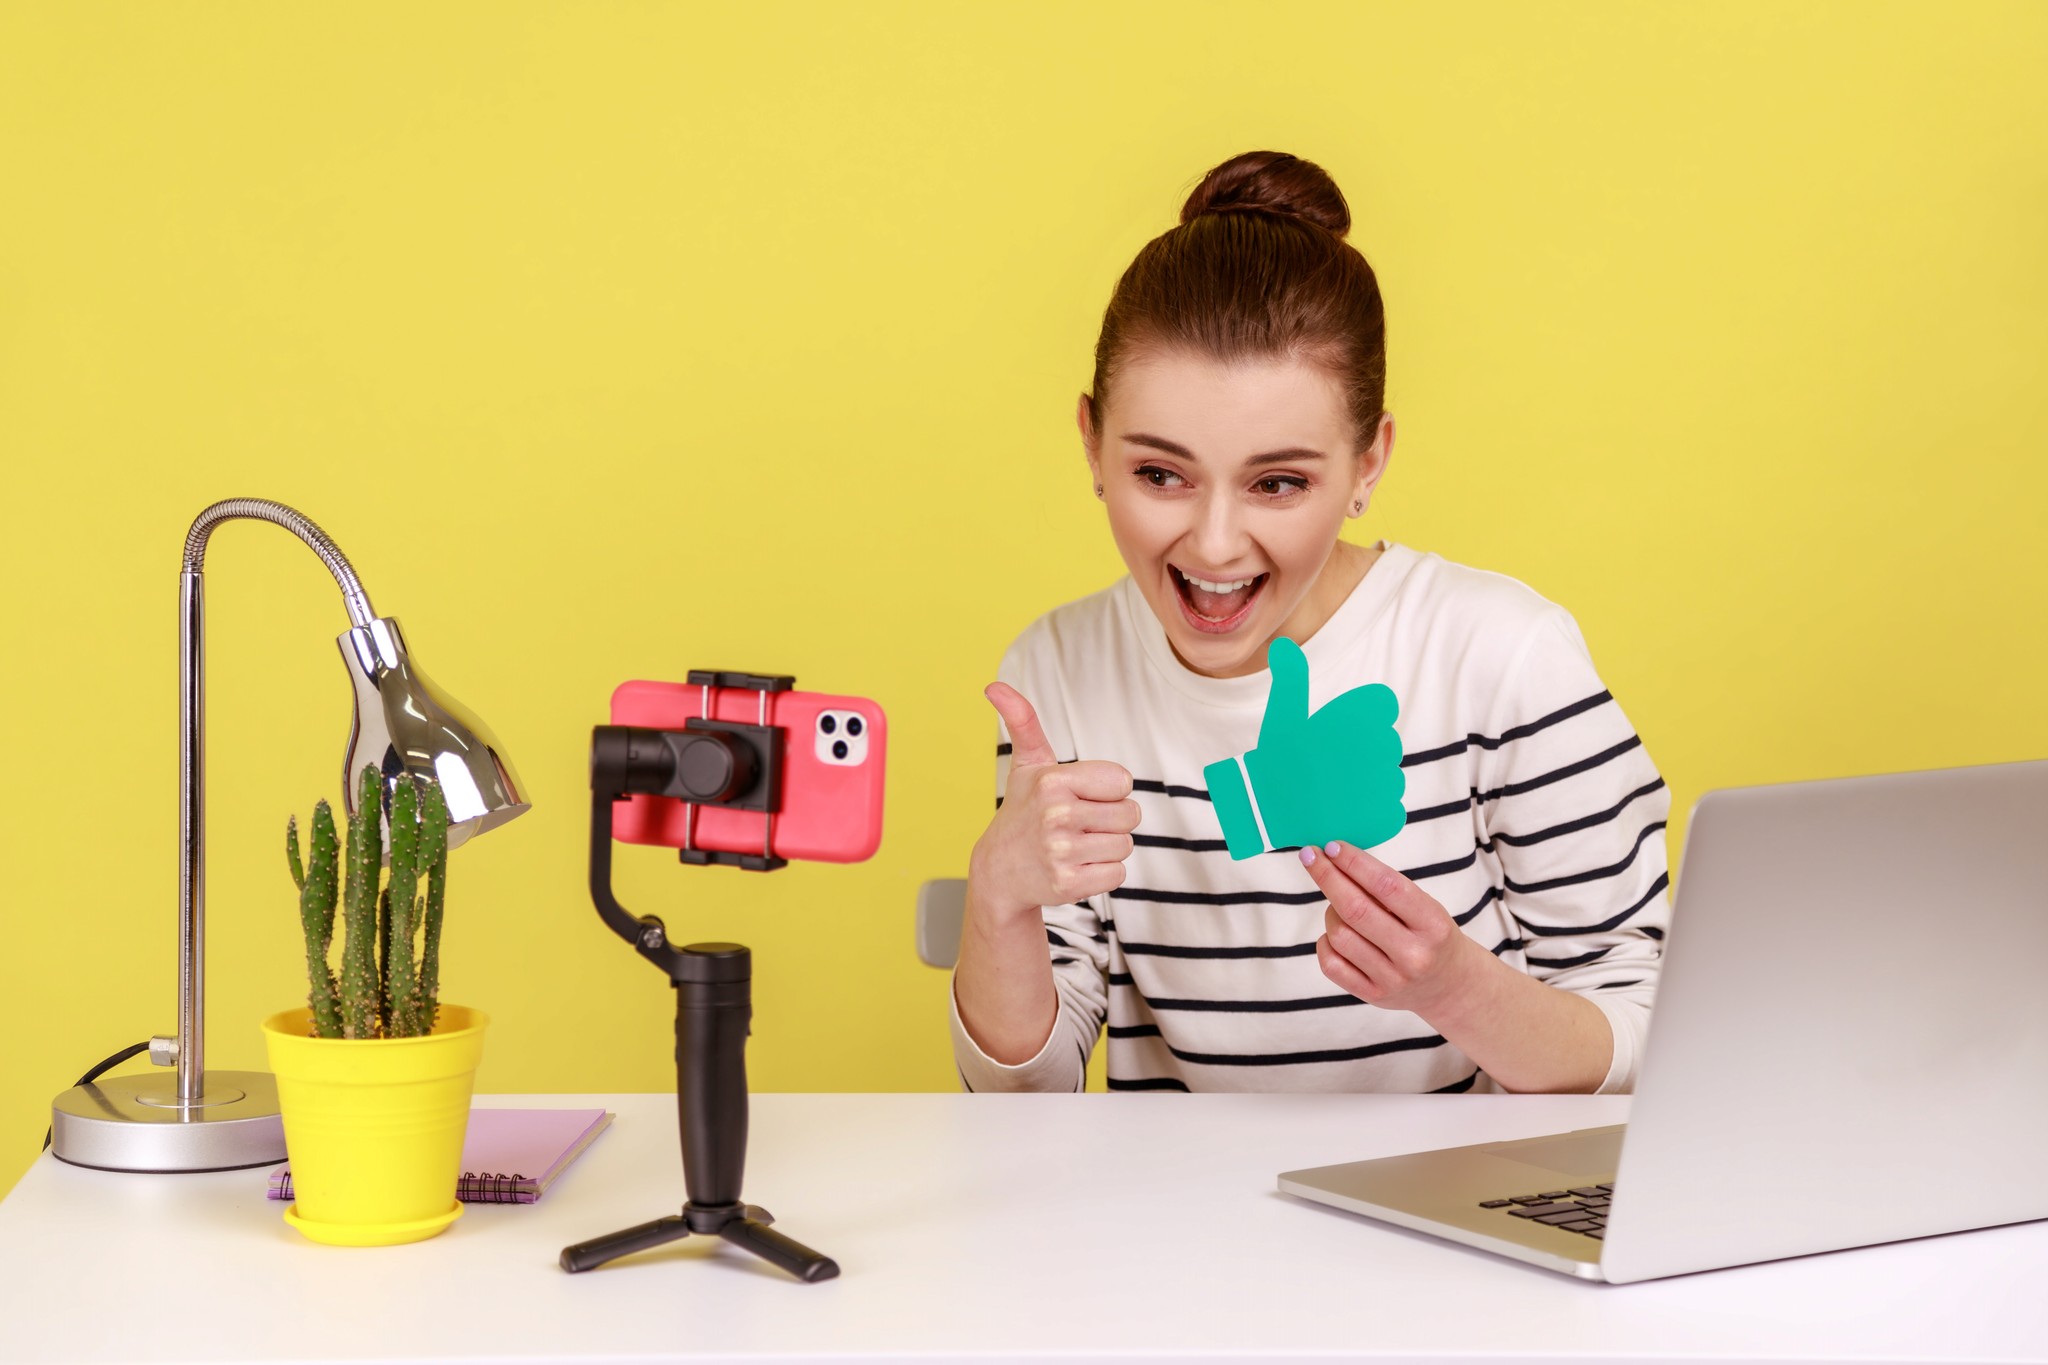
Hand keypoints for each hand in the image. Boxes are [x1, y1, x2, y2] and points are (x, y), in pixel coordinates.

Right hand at [971, 683, 1140, 918]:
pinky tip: (1076, 867)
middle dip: (1112, 820)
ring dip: (1107, 847)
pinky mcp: (1069, 885)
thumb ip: (1023, 721)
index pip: (1123, 781)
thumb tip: (994, 685)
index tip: (1081, 796)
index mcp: (1053, 780)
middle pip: (1131, 814)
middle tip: (1080, 824)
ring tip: (1076, 845)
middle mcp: (1056, 815)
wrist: (1000, 871)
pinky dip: (1103, 873)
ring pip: (1125, 845)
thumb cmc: (1023, 810)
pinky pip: (1118, 874)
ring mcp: (1061, 853)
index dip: (1108, 790)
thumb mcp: (1027, 764)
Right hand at [1202, 637, 1404, 859]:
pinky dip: (1373, 813)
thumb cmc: (1277, 760)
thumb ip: (1291, 679)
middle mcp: (1376, 747)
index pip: (1382, 707)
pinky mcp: (1384, 815)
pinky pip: (1391, 809)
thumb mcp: (1283, 716)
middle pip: (1386, 745)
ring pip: (1390, 778)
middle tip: (1332, 769)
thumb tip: (1283, 645)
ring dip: (1370, 786)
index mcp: (1359, 718)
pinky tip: (1347, 811)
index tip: (1340, 738)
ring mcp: (1382, 784)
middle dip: (1364, 756)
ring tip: (1338, 792)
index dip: (1363, 722)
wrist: (1269, 812)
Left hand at [1302, 839, 1484, 1018]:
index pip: (1387, 886)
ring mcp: (1392, 979)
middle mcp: (1414, 955)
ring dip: (1330, 912)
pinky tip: (1335, 935)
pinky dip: (1325, 941)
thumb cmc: (1430, 935)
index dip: (1354, 863)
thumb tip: (1336, 857)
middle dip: (1327, 876)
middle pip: (1355, 909)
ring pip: (1339, 935)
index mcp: (1433, 924)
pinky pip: (1330, 964)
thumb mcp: (1426, 908)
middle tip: (1310, 855)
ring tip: (1339, 906)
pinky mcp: (1373, 995)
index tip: (1332, 846)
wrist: (1449, 986)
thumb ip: (1387, 889)